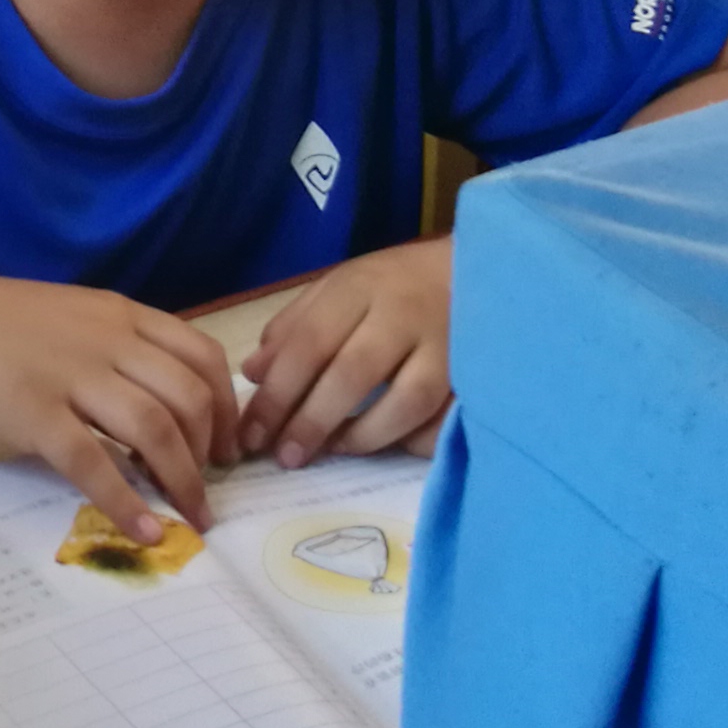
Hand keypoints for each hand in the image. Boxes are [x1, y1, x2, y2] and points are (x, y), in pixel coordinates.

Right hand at [0, 274, 241, 540]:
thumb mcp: (65, 319)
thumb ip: (110, 349)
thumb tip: (152, 405)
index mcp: (117, 315)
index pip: (202, 352)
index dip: (226, 404)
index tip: (226, 444)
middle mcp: (105, 340)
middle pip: (189, 395)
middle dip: (211, 450)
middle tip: (209, 487)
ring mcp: (71, 376)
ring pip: (155, 428)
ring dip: (183, 480)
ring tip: (190, 517)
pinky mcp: (35, 414)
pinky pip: (95, 464)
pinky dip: (126, 502)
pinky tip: (143, 530)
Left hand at [238, 239, 454, 465]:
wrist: (474, 270)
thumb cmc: (393, 285)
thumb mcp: (339, 288)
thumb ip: (295, 327)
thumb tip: (254, 374)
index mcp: (360, 286)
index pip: (310, 342)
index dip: (278, 393)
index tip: (253, 433)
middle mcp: (402, 313)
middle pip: (352, 373)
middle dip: (312, 422)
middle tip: (286, 457)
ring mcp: (444, 344)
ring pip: (404, 401)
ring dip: (362, 436)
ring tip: (333, 451)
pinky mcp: (474, 374)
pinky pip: (443, 418)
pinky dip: (410, 439)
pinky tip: (382, 445)